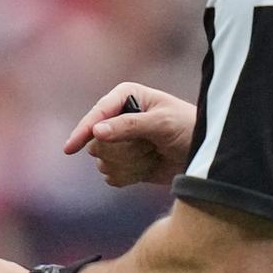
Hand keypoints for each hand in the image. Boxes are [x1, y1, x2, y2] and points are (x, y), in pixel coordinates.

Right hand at [64, 82, 196, 186]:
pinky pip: (111, 176)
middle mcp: (116, 117)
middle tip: (150, 147)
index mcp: (125, 96)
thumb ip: (130, 126)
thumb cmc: (188, 128)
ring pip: (103, 161)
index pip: (97, 114)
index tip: (70, 148)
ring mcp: (118, 141)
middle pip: (97, 142)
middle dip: (124, 150)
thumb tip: (96, 132)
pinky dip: (130, 176)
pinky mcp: (122, 163)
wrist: (202, 154)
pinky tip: (147, 168)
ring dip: (130, 164)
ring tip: (152, 155)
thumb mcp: (163, 123)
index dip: (84, 130)